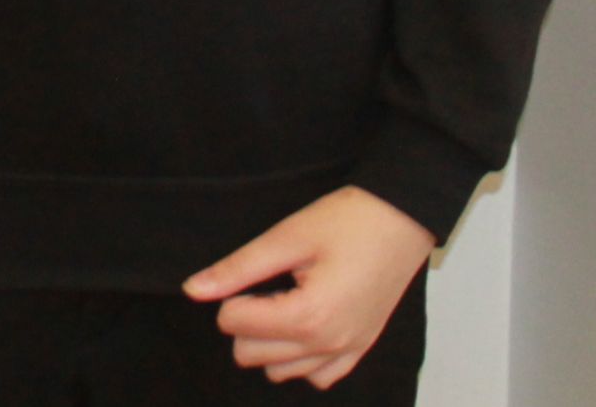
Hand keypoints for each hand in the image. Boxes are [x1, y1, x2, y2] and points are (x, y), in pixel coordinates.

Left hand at [184, 186, 432, 388]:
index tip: (254, 273)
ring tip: (285, 301)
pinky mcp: (361, 348)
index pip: (234, 325)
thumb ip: (237, 268)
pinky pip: (319, 376)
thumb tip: (193, 290)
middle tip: (268, 284)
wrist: (403, 218)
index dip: (231, 294)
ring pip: (280, 372)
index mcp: (309, 317)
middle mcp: (329, 344)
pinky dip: (301, 358)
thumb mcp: (286, 238)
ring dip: (270, 342)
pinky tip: (302, 325)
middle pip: (250, 355)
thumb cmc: (348, 222)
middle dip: (246, 320)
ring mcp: (348, 351)